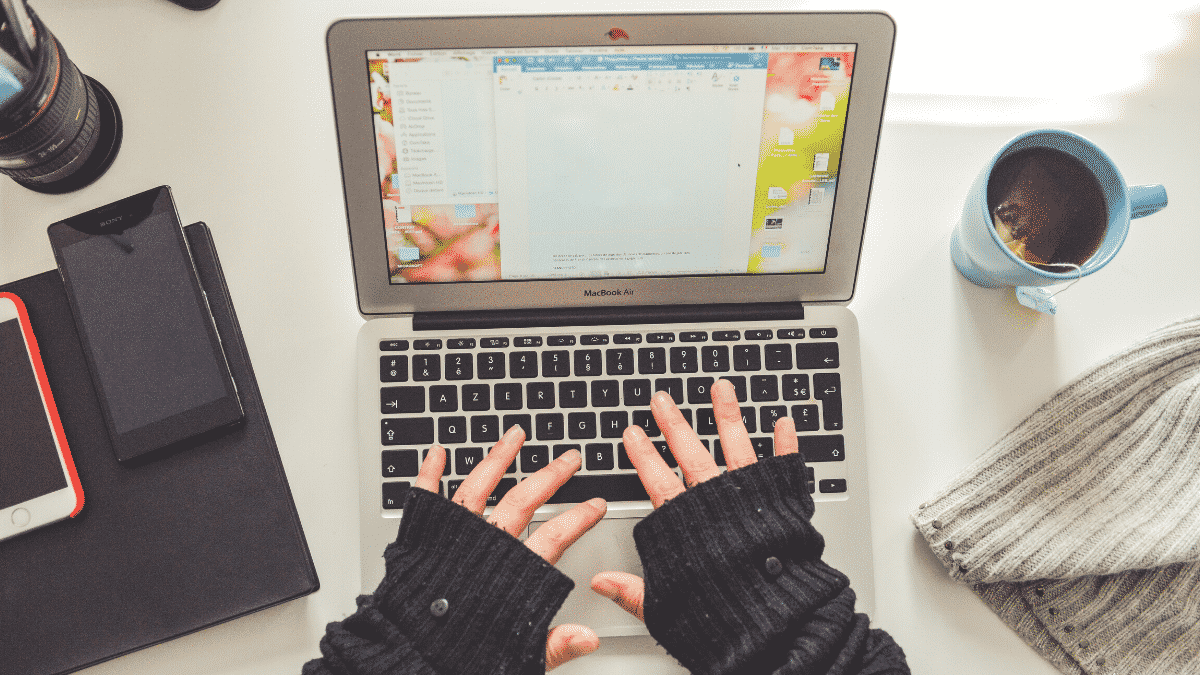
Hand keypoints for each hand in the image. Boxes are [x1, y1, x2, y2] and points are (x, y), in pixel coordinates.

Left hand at [413, 426, 606, 669]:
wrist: (403, 657)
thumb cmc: (452, 657)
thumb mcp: (514, 657)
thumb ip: (552, 646)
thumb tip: (587, 638)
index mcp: (507, 574)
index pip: (554, 537)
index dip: (578, 519)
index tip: (596, 504)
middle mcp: (481, 548)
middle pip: (523, 500)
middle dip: (550, 476)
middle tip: (569, 459)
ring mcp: (451, 538)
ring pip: (479, 486)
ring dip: (499, 458)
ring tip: (515, 435)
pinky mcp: (421, 538)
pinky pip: (425, 497)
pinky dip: (430, 472)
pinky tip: (439, 452)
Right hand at [590, 378, 798, 620]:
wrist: (777, 623)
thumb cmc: (726, 617)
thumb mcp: (668, 608)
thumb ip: (634, 591)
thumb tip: (602, 583)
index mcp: (687, 525)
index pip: (656, 480)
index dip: (642, 455)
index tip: (632, 433)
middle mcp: (717, 503)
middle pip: (691, 453)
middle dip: (674, 423)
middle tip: (662, 400)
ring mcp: (750, 499)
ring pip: (736, 446)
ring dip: (727, 415)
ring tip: (721, 388)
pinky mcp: (782, 504)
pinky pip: (785, 467)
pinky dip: (786, 443)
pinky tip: (784, 421)